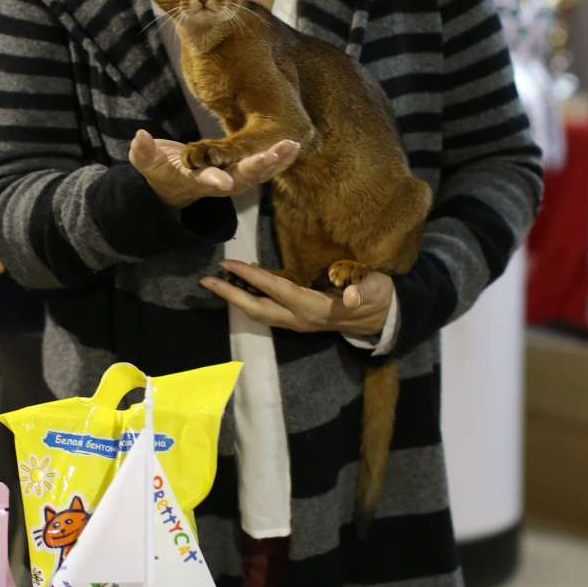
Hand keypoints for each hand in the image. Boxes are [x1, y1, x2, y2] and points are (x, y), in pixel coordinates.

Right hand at [129, 131, 299, 208]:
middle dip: (259, 166)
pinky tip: (294, 146)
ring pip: (258, 174)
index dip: (214, 180)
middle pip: (241, 178)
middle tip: (277, 152)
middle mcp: (218, 184)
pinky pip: (263, 167)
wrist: (174, 188)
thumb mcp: (148, 165)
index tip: (224, 182)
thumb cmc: (159, 174)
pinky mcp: (242, 172)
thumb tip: (140, 136)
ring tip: (293, 146)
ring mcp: (232, 179)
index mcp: (194, 181)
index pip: (205, 181)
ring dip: (276, 162)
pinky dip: (279, 159)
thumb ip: (145, 153)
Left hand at [200, 260, 392, 337]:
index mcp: (316, 308)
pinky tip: (241, 285)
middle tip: (206, 280)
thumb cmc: (377, 298)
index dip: (252, 277)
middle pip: (257, 308)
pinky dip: (250, 299)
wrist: (381, 320)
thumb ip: (362, 291)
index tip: (229, 264)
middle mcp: (300, 319)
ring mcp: (297, 323)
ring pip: (259, 313)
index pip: (277, 290)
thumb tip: (349, 297)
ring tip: (216, 282)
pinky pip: (267, 311)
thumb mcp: (375, 291)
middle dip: (230, 295)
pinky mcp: (297, 321)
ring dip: (236, 299)